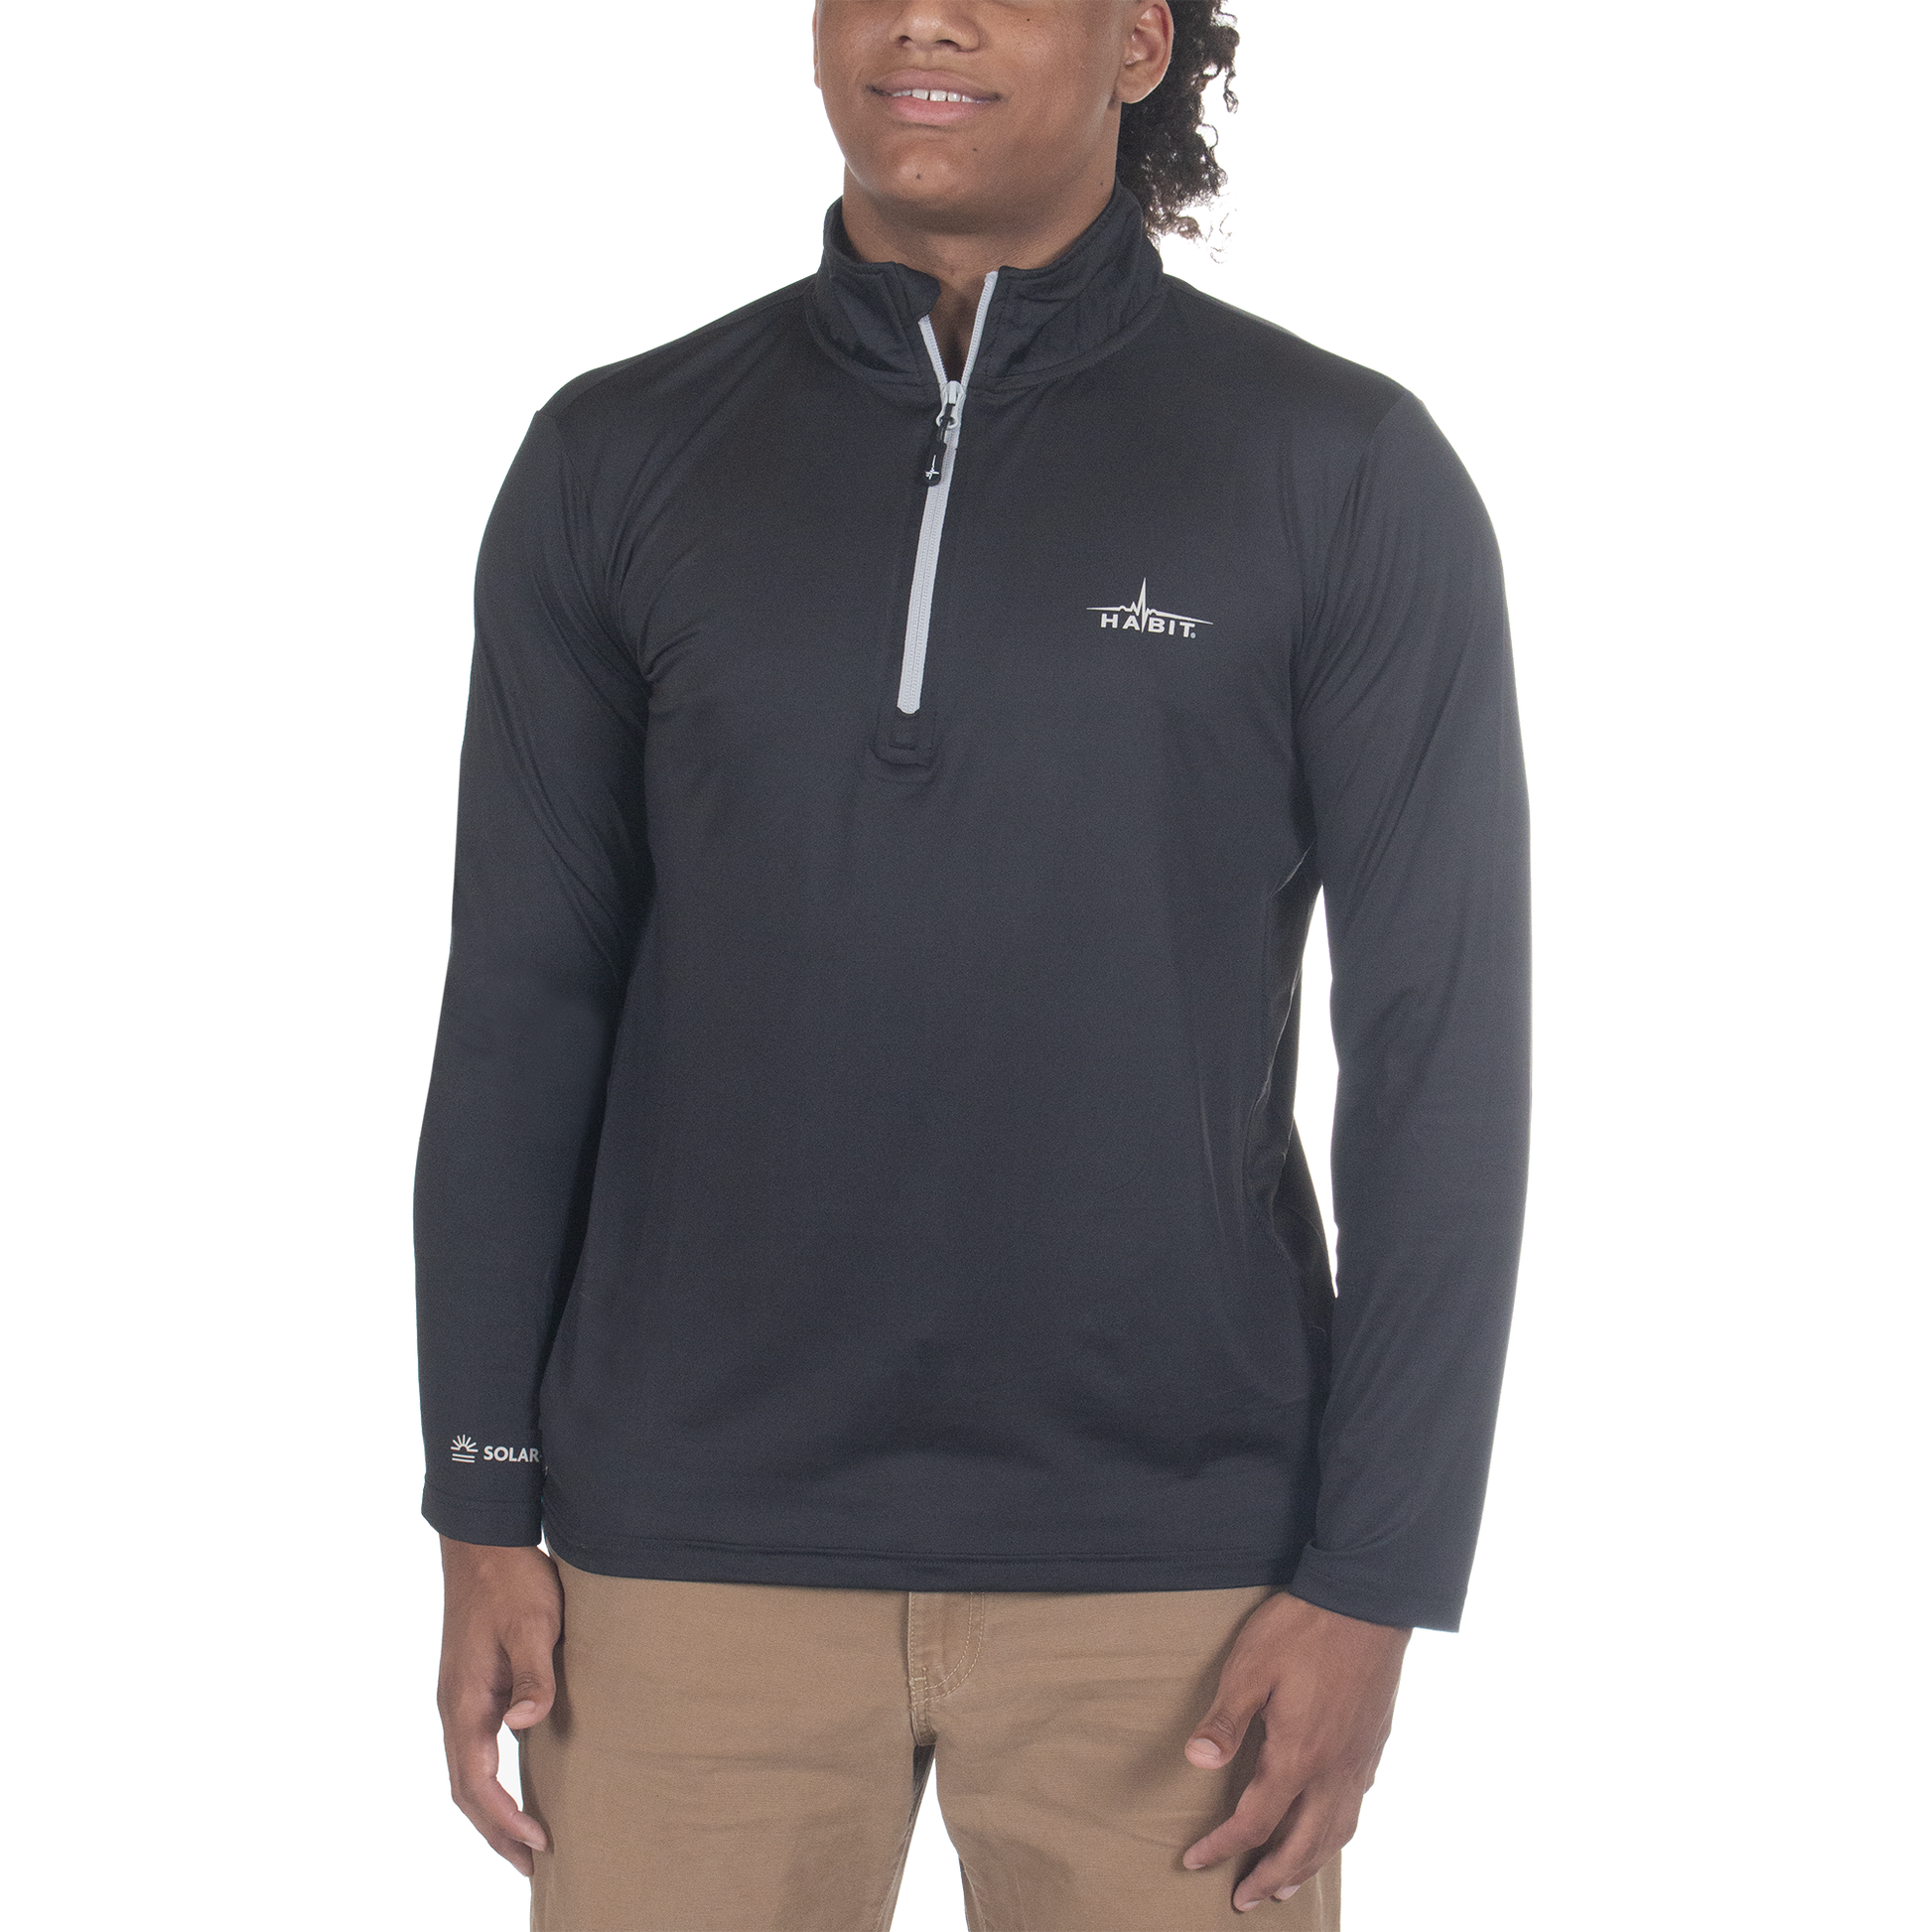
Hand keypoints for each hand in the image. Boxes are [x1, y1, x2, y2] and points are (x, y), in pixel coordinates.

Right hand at [433, 1536, 562, 1878]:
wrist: (486, 1542)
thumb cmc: (513, 1582)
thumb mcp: (533, 1625)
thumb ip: (533, 1676)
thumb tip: (524, 1726)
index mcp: (466, 1701)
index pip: (478, 1781)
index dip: (505, 1818)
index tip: (539, 1844)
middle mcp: (457, 1707)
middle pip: (467, 1789)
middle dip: (496, 1831)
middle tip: (532, 1867)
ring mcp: (463, 1698)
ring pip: (469, 1772)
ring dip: (493, 1810)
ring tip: (525, 1843)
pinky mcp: (475, 1687)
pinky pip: (477, 1749)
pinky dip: (493, 1780)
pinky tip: (518, 1784)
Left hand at [1180, 1590, 1412, 1911]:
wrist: (1366, 1603)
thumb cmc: (1301, 1630)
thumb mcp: (1250, 1667)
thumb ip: (1225, 1720)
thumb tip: (1195, 1764)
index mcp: (1296, 1758)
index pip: (1254, 1823)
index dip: (1222, 1848)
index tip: (1194, 1862)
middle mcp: (1332, 1772)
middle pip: (1300, 1846)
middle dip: (1269, 1878)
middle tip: (1244, 1902)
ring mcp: (1358, 1762)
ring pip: (1335, 1834)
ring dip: (1307, 1866)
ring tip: (1286, 1885)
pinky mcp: (1373, 1746)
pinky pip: (1355, 1811)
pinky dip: (1336, 1836)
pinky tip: (1328, 1830)